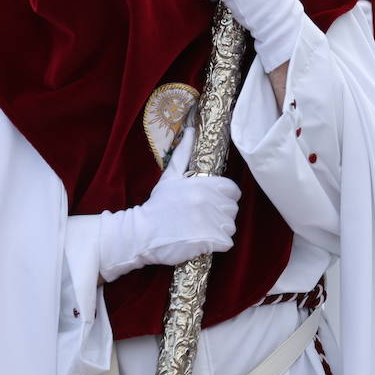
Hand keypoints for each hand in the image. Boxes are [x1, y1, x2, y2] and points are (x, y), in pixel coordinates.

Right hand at [97, 127, 240, 281]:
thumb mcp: (170, 177)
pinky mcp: (207, 242)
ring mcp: (209, 223)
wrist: (141, 234)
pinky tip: (203, 241)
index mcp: (203, 185)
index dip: (226, 197)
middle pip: (232, 209)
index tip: (214, 203)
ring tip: (203, 230)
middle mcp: (208, 202)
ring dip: (220, 230)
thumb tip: (191, 130)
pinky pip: (227, 243)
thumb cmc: (157, 205)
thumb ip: (183, 154)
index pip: (233, 190)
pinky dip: (218, 244)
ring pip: (231, 226)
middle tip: (205, 218)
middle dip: (222, 214)